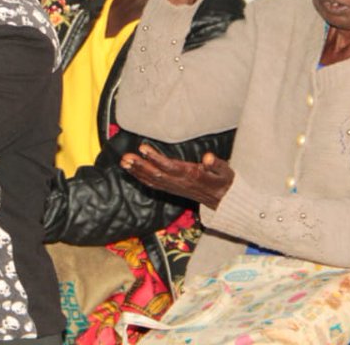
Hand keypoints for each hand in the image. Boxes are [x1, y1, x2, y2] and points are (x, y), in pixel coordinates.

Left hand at [120, 144, 234, 209]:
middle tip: (126, 157)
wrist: (223, 201)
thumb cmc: (223, 182)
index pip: (170, 167)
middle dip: (140, 166)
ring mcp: (173, 187)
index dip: (156, 158)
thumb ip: (217, 164)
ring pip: (152, 180)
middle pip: (156, 174)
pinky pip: (153, 184)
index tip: (143, 148)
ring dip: (136, 171)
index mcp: (191, 176)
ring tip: (123, 162)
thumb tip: (208, 158)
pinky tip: (131, 170)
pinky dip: (140, 177)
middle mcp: (179, 182)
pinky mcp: (171, 189)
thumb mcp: (225, 172)